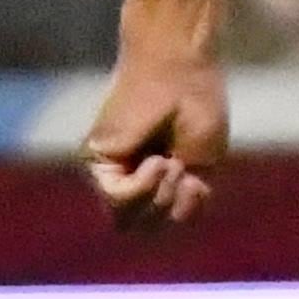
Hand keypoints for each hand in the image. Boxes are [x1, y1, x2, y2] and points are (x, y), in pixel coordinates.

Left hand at [83, 27, 227, 231]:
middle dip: (171, 209)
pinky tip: (155, 161)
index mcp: (159, 180)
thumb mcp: (201, 171)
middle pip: (146, 229)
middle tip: (181, 169)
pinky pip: (117, 199)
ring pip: (128, 222)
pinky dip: (142, 187)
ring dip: (158, 197)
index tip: (199, 180)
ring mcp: (113, 170)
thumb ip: (177, 204)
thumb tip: (147, 226)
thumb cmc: (198, 108)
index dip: (186, 211)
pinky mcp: (97, 159)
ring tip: (169, 161)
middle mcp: (131, 177)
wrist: (183, 70)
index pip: (166, 223)